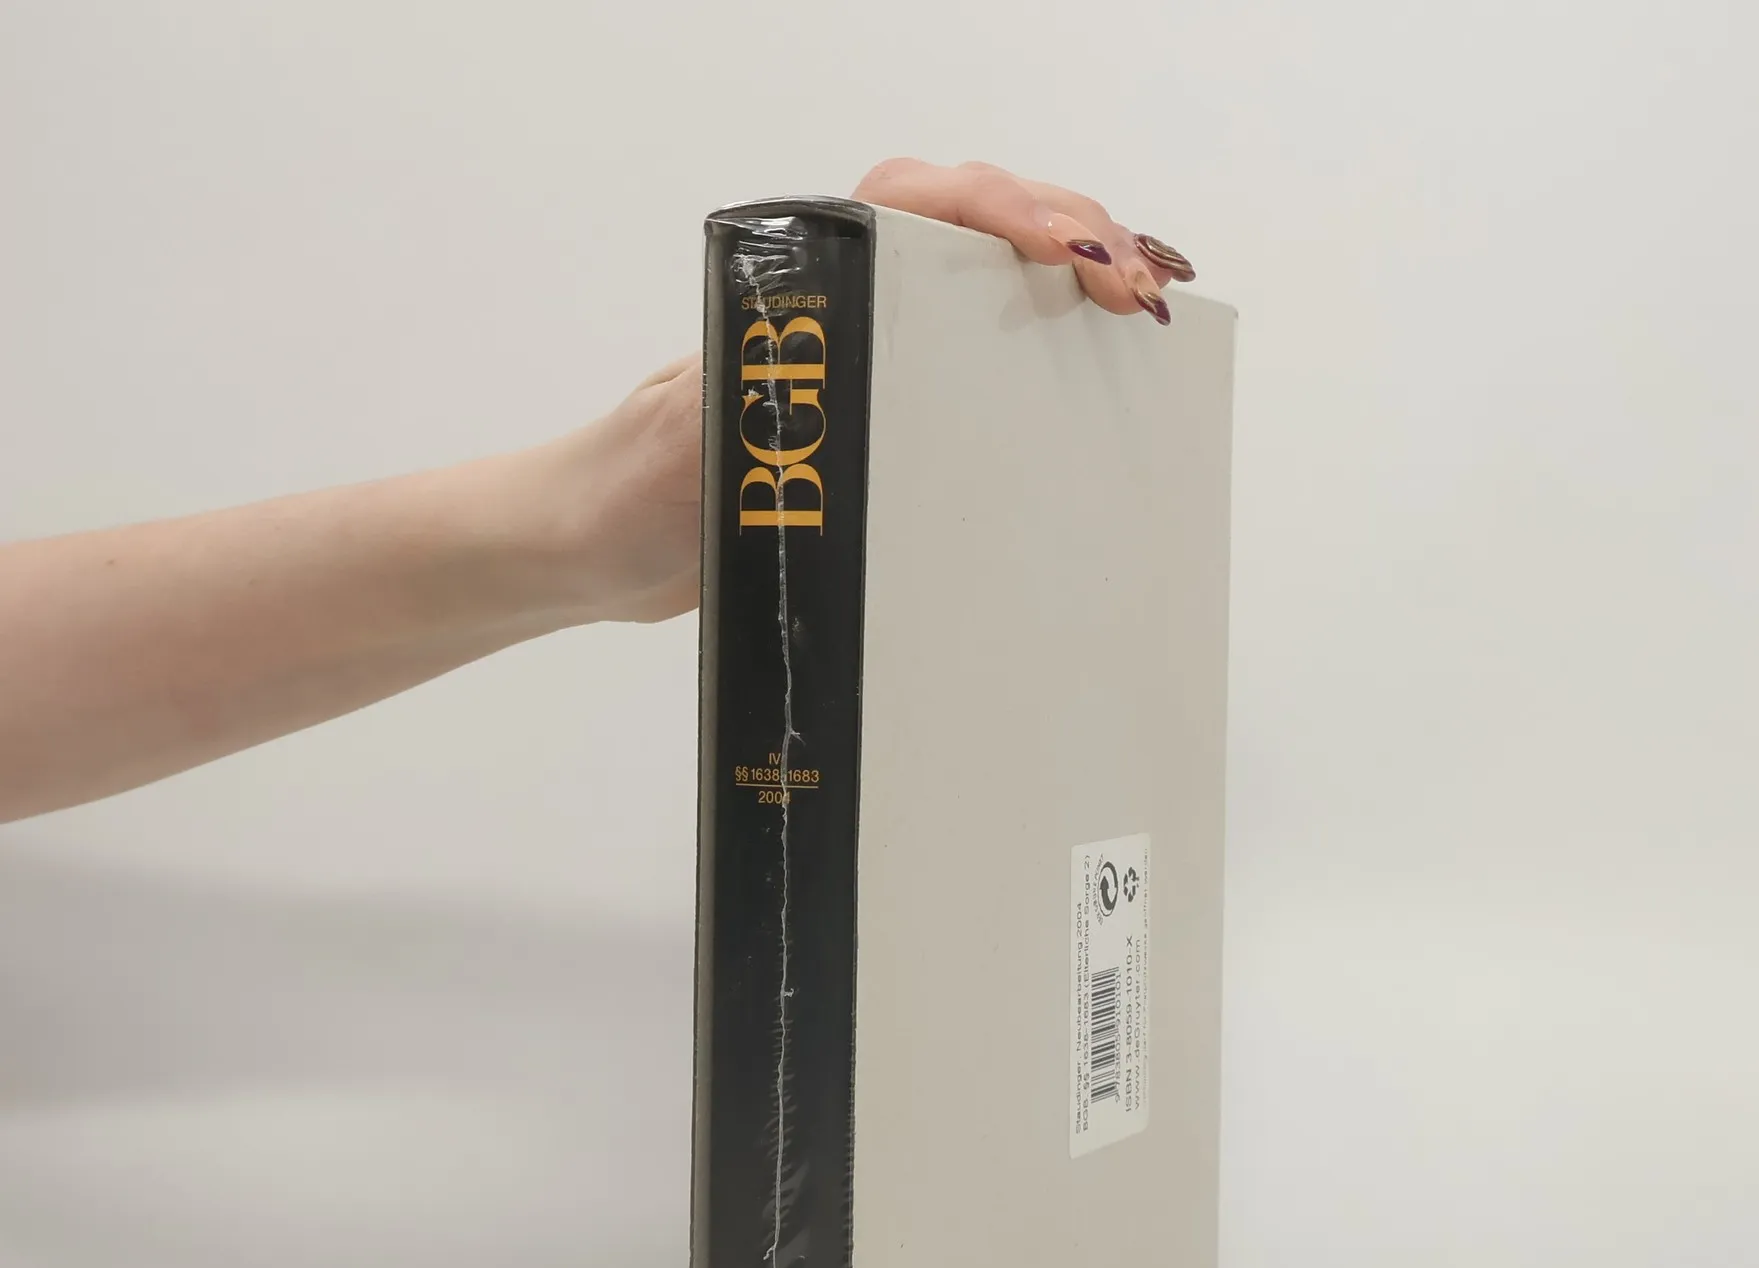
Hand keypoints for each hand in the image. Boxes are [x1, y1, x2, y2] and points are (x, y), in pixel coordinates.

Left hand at [554, 159, 1196, 625]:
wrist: (593, 550)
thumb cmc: (627, 496)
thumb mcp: (692, 452)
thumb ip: (754, 419)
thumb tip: (836, 412)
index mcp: (795, 286)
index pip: (912, 208)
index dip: (1000, 214)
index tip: (1069, 251)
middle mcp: (839, 301)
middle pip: (973, 226)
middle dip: (1069, 234)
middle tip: (1142, 285)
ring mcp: (866, 351)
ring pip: (985, 279)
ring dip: (1072, 277)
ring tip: (1147, 305)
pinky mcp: (880, 409)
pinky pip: (976, 353)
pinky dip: (1046, 344)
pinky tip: (1100, 364)